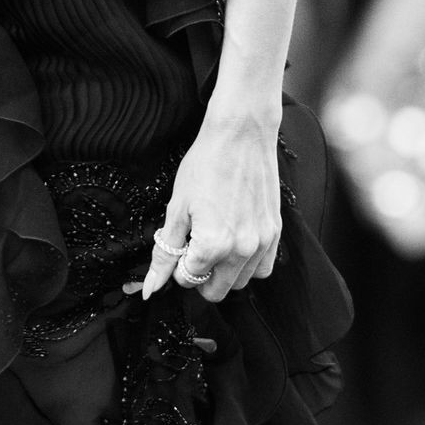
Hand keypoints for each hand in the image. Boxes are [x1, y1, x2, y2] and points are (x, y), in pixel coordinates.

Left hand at [141, 104, 281, 302]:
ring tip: (214, 242)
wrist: (241, 134)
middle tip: (193, 248)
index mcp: (213, 245)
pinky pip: (263, 268)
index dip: (177, 264)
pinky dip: (248, 265)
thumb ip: (165, 253)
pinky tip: (235, 243)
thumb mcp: (176, 208)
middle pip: (215, 290)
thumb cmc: (205, 164)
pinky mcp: (275, 232)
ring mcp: (262, 242)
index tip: (180, 243)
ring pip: (240, 283)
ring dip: (223, 272)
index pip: (188, 279)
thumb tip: (150, 288)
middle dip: (199, 275)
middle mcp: (241, 250)